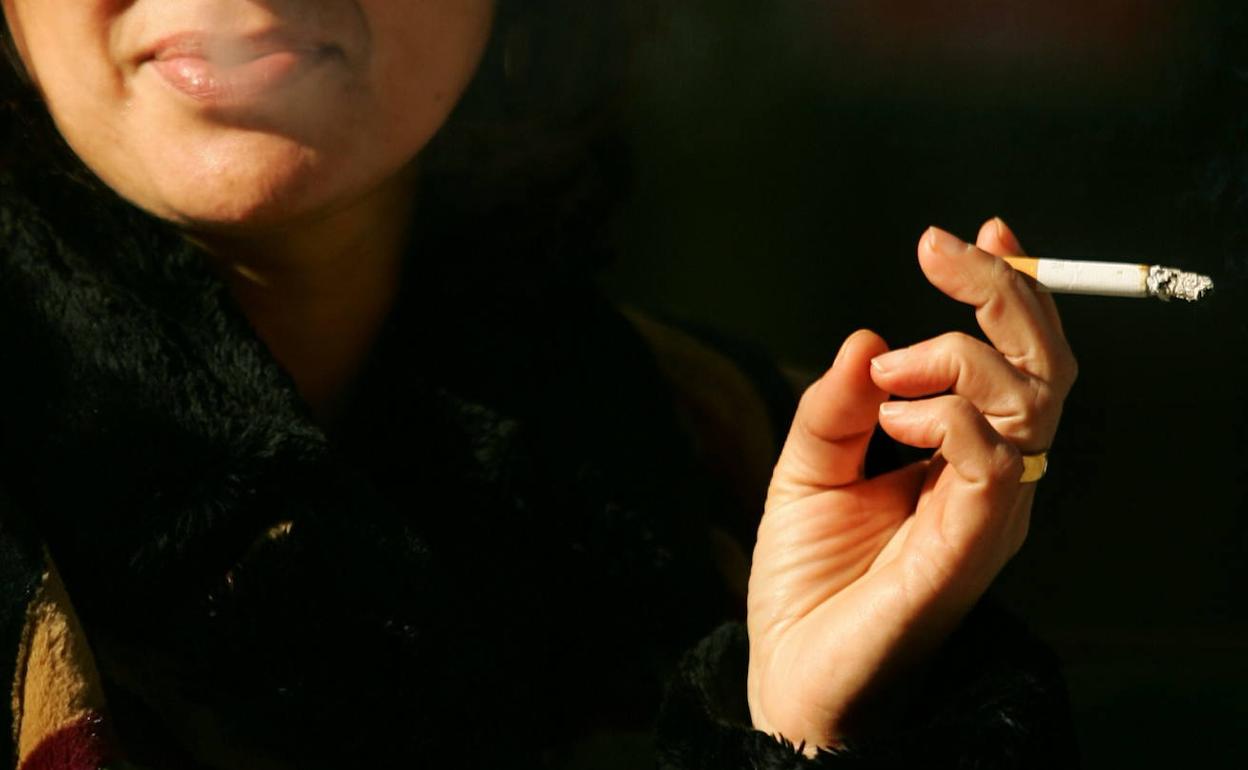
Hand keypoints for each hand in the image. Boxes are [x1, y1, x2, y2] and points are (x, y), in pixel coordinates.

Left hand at [746, 218, 1076, 749]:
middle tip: (937, 251)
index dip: (1007, 292)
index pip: (1011, 361)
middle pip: (1041, 365)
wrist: (792, 671)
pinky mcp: (975, 544)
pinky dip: (948, 416)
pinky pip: (998, 458)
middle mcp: (992, 477)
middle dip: (1000, 291)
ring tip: (885, 384)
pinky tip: (897, 424)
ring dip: (953, 357)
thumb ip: (836, 405)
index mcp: (960, 455)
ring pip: (1032, 397)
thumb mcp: (807, 470)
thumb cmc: (808, 579)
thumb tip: (867, 334)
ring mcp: (992, 510)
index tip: (976, 234)